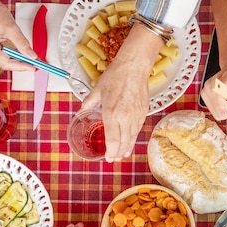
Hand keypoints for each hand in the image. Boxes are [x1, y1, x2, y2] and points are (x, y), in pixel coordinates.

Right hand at [0, 0, 36, 71]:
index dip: (21, 66)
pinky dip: (12, 57)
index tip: (33, 67)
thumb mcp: (12, 28)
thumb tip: (32, 56)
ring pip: (3, 62)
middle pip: (5, 64)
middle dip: (20, 64)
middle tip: (34, 64)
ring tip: (29, 60)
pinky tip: (20, 56)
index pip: (6, 63)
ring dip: (17, 62)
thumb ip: (22, 43)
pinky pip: (1, 58)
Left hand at [80, 25, 162, 161]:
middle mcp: (125, 117)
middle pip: (123, 142)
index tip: (108, 158)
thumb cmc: (116, 75)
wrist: (134, 66)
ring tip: (123, 154)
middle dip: (118, 153)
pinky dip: (134, 137)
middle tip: (114, 159)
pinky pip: (138, 129)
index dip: (110, 151)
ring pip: (132, 137)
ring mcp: (136, 115)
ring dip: (127, 147)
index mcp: (112, 113)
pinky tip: (131, 140)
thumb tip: (82, 110)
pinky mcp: (143, 112)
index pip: (112, 139)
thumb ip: (89, 103)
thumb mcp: (97, 89)